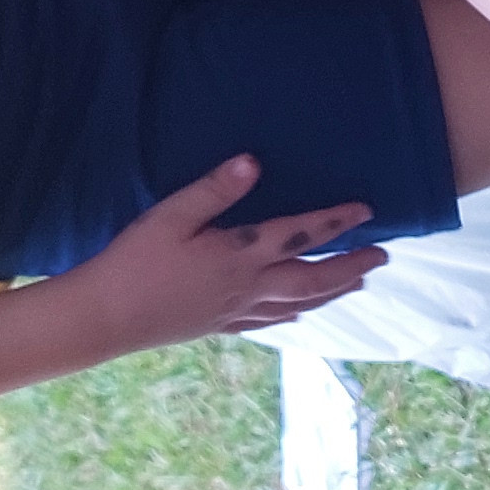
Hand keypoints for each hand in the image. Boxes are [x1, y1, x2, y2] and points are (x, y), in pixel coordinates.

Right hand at [56, 156, 383, 345]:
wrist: (106, 318)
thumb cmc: (133, 262)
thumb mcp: (169, 216)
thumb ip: (213, 191)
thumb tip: (252, 163)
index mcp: (239, 255)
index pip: (300, 234)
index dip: (336, 221)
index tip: (368, 210)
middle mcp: (247, 287)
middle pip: (313, 278)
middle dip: (352, 266)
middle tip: (384, 256)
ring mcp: (236, 311)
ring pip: (300, 304)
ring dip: (333, 292)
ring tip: (359, 283)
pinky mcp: (220, 327)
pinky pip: (271, 322)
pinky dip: (296, 314)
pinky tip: (302, 313)